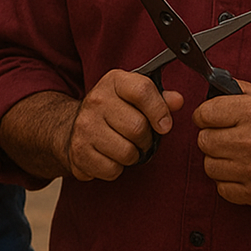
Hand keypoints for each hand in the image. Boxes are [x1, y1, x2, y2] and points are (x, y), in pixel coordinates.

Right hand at [63, 70, 182, 181]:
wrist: (72, 126)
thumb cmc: (112, 110)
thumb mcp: (134, 95)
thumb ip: (159, 98)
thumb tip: (178, 101)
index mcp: (114, 81)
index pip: (143, 90)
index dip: (160, 110)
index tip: (165, 125)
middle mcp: (96, 100)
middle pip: (138, 127)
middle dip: (146, 139)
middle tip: (141, 138)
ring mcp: (85, 126)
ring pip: (127, 152)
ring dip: (133, 155)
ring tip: (126, 146)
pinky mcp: (79, 151)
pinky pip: (112, 170)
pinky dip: (117, 168)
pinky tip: (110, 156)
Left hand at [193, 79, 250, 208]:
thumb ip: (232, 88)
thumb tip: (206, 88)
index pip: (204, 114)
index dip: (204, 115)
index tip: (210, 118)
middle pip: (204, 141)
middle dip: (212, 137)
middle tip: (226, 137)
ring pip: (209, 166)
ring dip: (218, 160)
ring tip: (235, 154)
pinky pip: (221, 188)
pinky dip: (228, 181)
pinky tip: (241, 171)